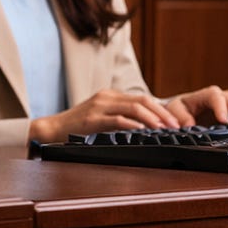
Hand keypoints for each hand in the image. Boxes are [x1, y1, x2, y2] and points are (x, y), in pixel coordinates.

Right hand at [28, 88, 181, 144]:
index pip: (142, 99)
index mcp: (110, 96)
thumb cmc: (77, 127)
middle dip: (162, 113)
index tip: (175, 122)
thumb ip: (120, 117)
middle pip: (142, 101)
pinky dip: (133, 124)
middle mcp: (106, 97)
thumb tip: (146, 127)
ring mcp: (98, 107)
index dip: (161, 110)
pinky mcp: (92, 119)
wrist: (51, 129)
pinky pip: (116, 119)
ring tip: (164, 129)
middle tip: (176, 126)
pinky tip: (143, 131)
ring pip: (133, 108)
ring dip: (152, 119)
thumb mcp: (101, 117)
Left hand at [162, 86, 227, 126]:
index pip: (215, 96)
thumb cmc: (173, 109)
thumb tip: (190, 125)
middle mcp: (217, 99)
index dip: (221, 107)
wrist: (173, 114)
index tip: (223, 120)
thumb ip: (181, 116)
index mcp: (204, 95)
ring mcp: (225, 107)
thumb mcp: (173, 111)